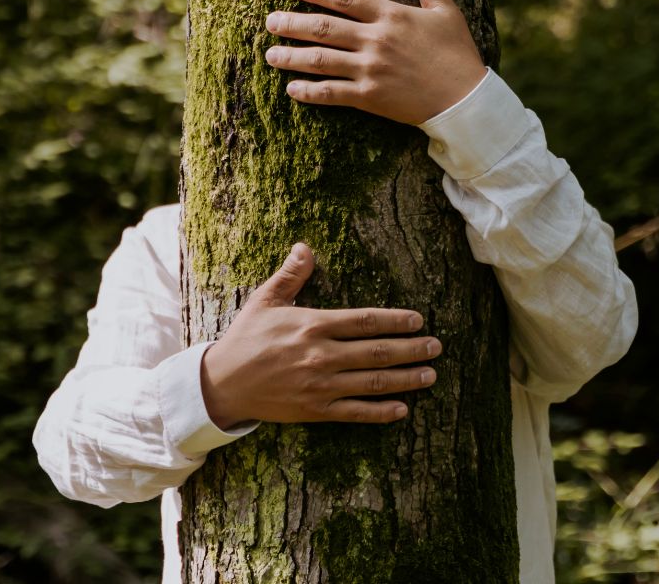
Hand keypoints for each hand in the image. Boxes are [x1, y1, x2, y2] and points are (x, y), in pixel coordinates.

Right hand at [199, 243, 441, 428]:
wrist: (222, 384)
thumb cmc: (245, 338)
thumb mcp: (265, 301)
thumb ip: (290, 275)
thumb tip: (306, 247)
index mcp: (312, 325)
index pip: (364, 321)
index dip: (395, 320)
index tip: (418, 320)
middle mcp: (321, 356)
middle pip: (377, 352)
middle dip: (411, 349)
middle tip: (436, 347)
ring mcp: (321, 386)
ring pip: (373, 383)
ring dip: (405, 379)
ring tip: (430, 375)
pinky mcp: (316, 410)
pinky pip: (356, 412)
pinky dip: (381, 412)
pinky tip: (402, 409)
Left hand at [262, 0, 486, 124]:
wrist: (466, 99)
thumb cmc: (457, 53)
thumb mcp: (445, 12)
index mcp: (391, 16)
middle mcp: (376, 40)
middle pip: (324, 28)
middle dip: (292, 23)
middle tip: (269, 21)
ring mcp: (371, 70)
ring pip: (321, 60)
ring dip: (292, 56)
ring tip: (270, 54)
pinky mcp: (370, 98)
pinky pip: (332, 93)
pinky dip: (309, 91)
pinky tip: (292, 89)